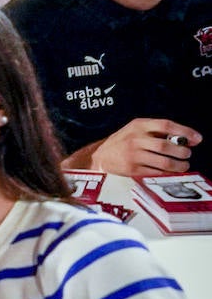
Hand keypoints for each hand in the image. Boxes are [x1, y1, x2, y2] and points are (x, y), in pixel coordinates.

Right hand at [86, 118, 201, 175]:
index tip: (197, 138)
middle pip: (166, 145)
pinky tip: (170, 171)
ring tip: (183, 165)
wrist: (100, 156)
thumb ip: (157, 131)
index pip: (165, 125)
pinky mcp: (133, 169)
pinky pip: (157, 172)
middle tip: (187, 154)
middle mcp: (135, 139)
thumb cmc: (123, 142)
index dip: (184, 131)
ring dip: (179, 165)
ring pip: (164, 162)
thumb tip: (186, 138)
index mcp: (138, 126)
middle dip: (182, 152)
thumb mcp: (136, 129)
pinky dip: (168, 173)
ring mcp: (133, 155)